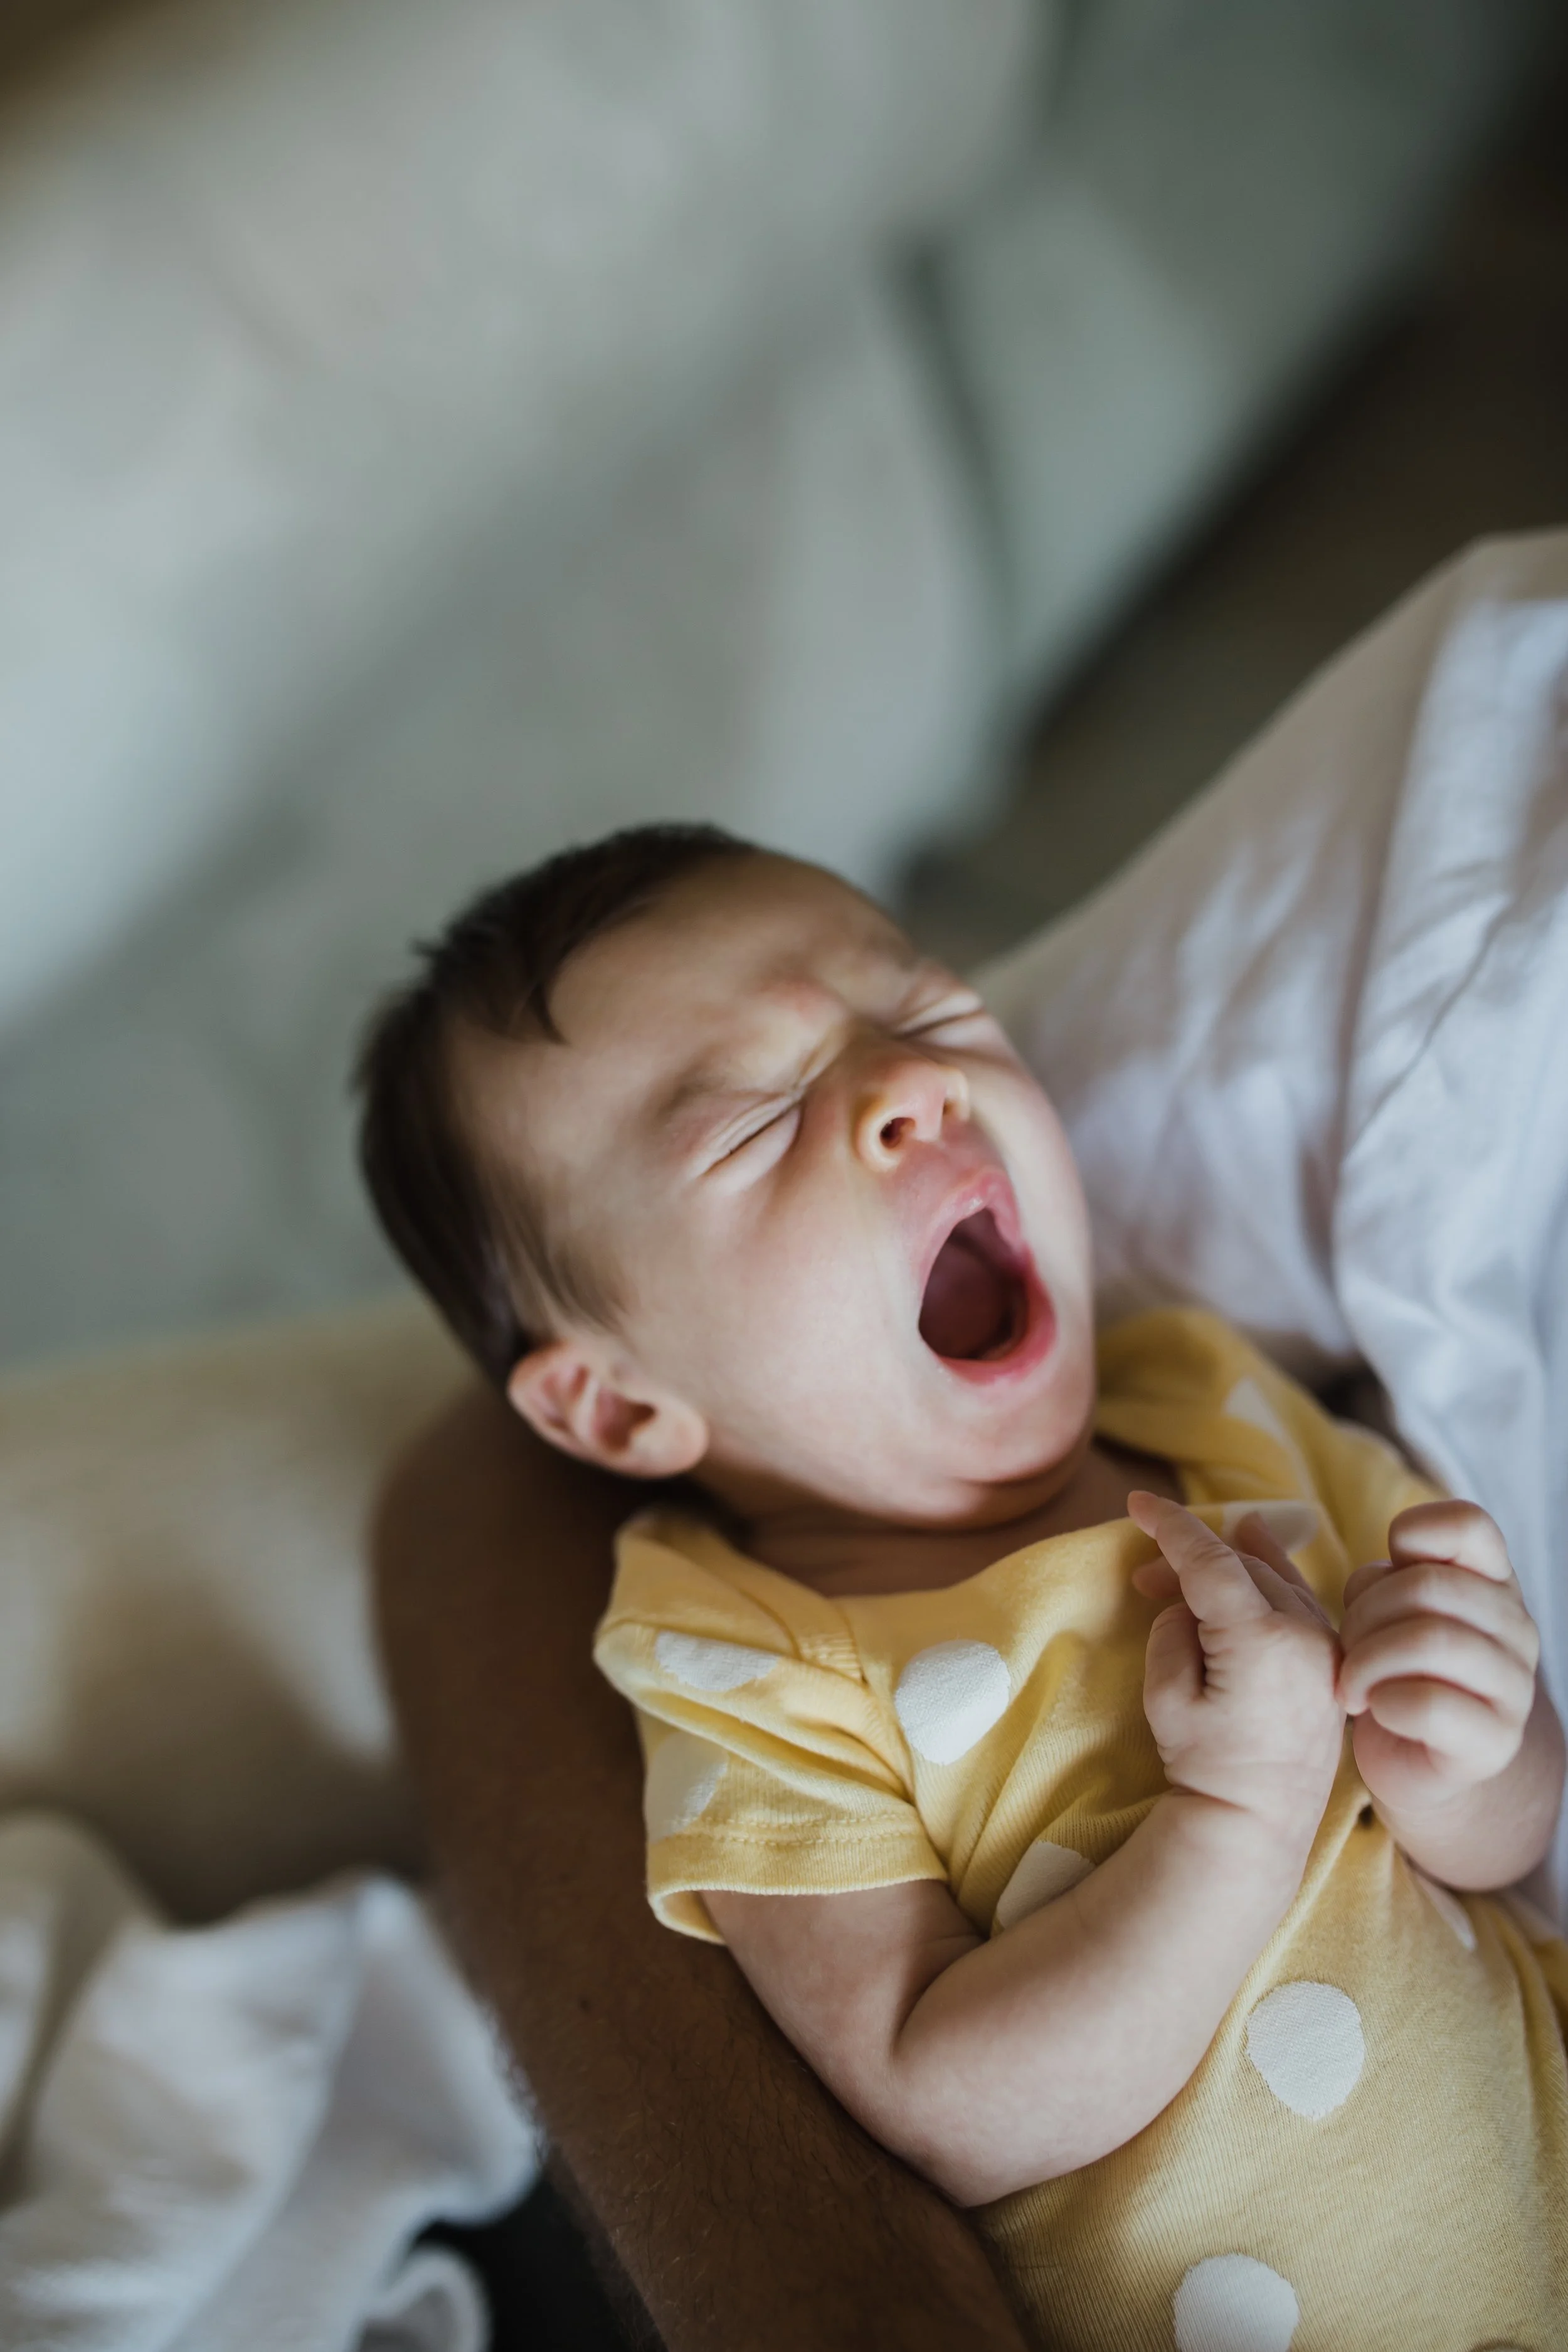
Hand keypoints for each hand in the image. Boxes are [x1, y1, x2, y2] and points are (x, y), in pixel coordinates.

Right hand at [1128, 1495, 1343, 1852]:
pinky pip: (1301, 1601)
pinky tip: (1254, 1556)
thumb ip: (1174, 1630)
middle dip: (1190, 1559)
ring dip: (1228, 1570)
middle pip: (1241, 1566)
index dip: (1171, 1525)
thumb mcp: (1166, 1695)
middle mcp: (1307, 1635)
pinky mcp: (1334, 1662)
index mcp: (1262, 1640)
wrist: (1258, 1824)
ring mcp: (1328, 1648)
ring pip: (1274, 1578)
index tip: (1138, 1502)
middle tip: (1144, 1577)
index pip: (1210, 1560)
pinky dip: (1269, 1581)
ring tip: (1185, 1575)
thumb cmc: (1203, 1764)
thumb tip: (1190, 1603)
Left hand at [1339, 1500, 1539, 1814]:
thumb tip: (1247, 1522)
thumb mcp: (1366, 1613)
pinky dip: (1387, 1704)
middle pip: (1427, 1584)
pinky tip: (1374, 1711)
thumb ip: (1320, 1571)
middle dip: (1365, 1613)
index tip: (1376, 1577)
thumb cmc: (1389, 1675)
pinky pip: (1432, 1704)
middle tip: (1346, 1645)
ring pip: (1432, 1640)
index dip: (1410, 1537)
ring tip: (1352, 1683)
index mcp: (1489, 1580)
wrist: (1422, 1764)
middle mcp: (1514, 1625)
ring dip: (1369, 1660)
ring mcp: (1511, 1684)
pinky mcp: (1494, 1739)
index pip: (1466, 1523)